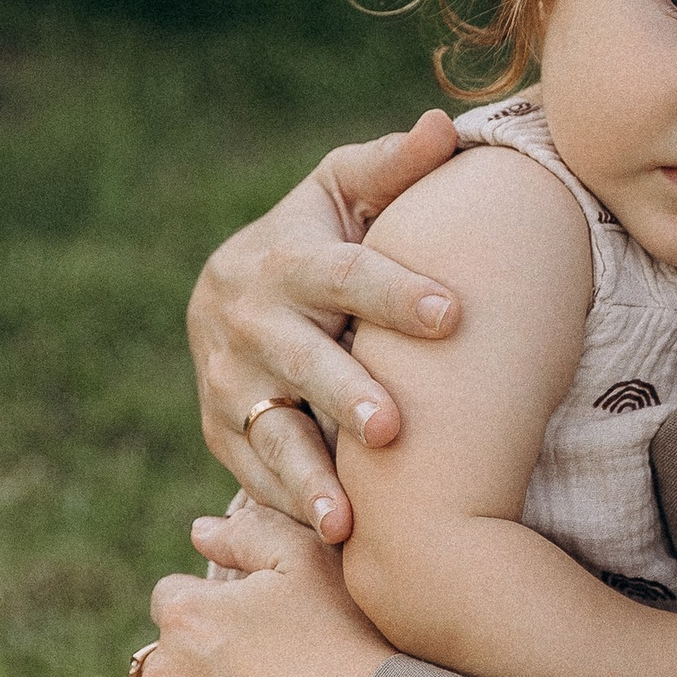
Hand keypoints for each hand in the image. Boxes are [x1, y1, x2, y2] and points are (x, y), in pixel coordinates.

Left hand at [130, 498, 395, 676]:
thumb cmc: (348, 646)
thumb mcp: (310, 565)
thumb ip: (249, 534)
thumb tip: (199, 530)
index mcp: (185, 614)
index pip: (173, 598)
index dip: (215, 610)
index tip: (256, 633)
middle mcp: (159, 674)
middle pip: (160, 659)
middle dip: (195, 664)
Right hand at [187, 109, 462, 538]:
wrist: (233, 292)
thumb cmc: (319, 236)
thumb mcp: (346, 193)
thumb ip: (393, 168)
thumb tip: (448, 128)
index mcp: (287, 255)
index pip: (347, 274)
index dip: (399, 293)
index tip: (456, 315)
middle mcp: (248, 319)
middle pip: (301, 361)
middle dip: (344, 395)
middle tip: (392, 431)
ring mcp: (226, 381)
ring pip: (267, 434)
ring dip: (304, 479)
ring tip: (344, 523)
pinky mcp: (220, 432)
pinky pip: (252, 477)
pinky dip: (285, 509)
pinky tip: (326, 548)